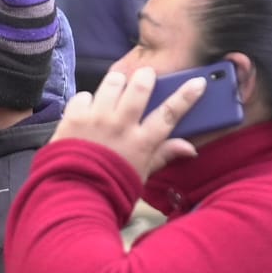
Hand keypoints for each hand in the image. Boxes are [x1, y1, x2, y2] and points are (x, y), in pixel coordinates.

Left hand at [51, 68, 205, 181]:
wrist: (73, 195)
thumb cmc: (111, 187)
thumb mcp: (141, 174)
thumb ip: (164, 155)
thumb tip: (191, 148)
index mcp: (141, 142)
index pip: (168, 114)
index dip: (185, 96)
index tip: (198, 82)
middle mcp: (120, 126)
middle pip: (139, 88)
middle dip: (145, 77)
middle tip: (145, 77)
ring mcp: (96, 119)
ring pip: (112, 83)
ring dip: (117, 83)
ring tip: (116, 89)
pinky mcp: (73, 117)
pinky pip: (84, 95)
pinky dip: (88, 100)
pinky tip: (88, 110)